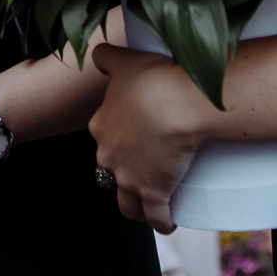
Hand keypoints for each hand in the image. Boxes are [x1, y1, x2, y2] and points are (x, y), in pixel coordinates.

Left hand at [89, 43, 208, 233]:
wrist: (178, 103)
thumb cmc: (153, 79)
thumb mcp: (125, 61)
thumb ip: (108, 56)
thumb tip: (98, 52)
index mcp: (102, 126)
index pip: (103, 139)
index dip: (116, 142)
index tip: (132, 141)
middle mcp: (109, 156)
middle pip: (111, 173)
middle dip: (123, 175)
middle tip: (145, 171)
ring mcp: (130, 177)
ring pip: (126, 203)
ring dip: (136, 206)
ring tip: (150, 206)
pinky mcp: (153, 194)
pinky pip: (154, 218)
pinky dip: (161, 222)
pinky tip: (168, 223)